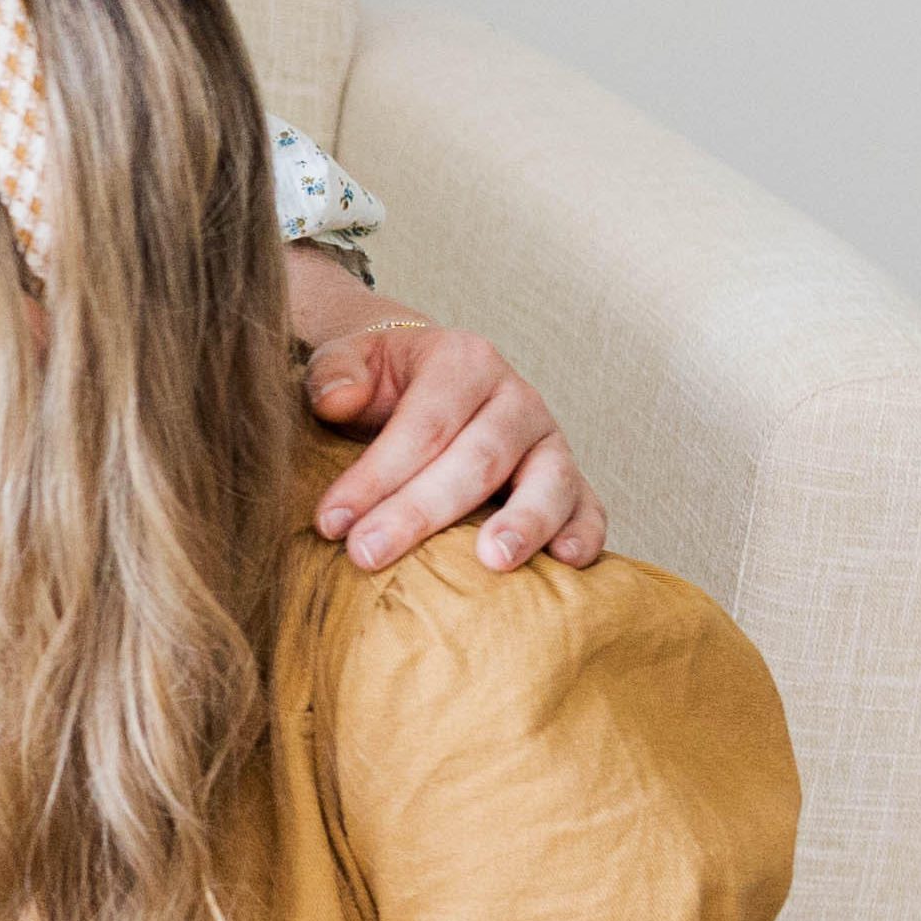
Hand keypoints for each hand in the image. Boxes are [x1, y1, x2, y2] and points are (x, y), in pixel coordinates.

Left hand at [304, 315, 602, 572]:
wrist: (425, 378)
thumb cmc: (382, 380)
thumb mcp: (348, 358)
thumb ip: (335, 372)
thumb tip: (338, 401)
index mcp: (463, 361)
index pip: (422, 425)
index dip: (376, 475)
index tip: (331, 522)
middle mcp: (516, 398)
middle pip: (477, 458)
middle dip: (420, 512)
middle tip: (369, 555)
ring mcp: (550, 440)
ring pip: (548, 481)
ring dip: (523, 523)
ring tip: (492, 562)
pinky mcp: (570, 479)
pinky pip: (588, 506)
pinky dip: (584, 533)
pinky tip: (566, 561)